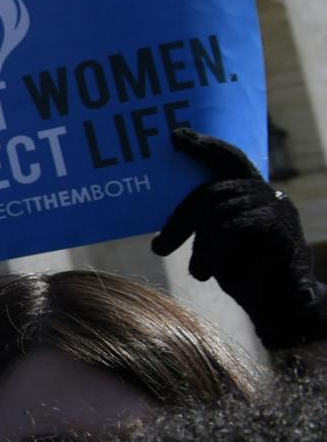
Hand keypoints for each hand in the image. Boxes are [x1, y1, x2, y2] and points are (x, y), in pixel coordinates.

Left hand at [153, 126, 326, 350]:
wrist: (283, 305)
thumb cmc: (246, 272)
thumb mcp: (218, 243)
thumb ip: (203, 224)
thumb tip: (158, 237)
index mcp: (252, 192)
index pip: (228, 159)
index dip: (204, 146)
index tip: (176, 136)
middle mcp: (267, 193)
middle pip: (210, 193)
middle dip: (179, 222)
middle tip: (159, 249)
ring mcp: (277, 208)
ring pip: (218, 214)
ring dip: (202, 247)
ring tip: (200, 272)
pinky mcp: (280, 226)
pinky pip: (233, 229)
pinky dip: (217, 252)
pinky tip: (214, 272)